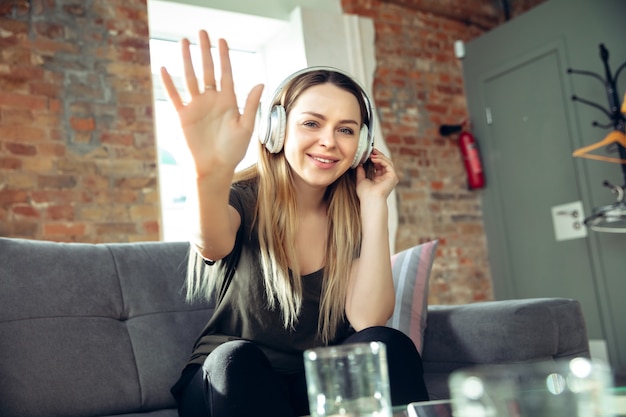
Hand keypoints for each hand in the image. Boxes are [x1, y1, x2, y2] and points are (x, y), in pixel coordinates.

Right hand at [159, 30, 263, 176]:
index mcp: (228, 102)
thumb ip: (250, 105)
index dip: (224, 57)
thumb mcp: (245, 127)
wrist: (214, 169)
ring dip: (187, 60)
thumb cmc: (232, 152)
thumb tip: (260, 82)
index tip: (222, 40)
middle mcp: (212, 101)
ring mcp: (196, 107)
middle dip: (205, 51)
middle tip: (202, 32)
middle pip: (207, 70)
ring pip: (190, 78)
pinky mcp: (183, 116)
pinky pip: (174, 96)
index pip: (226, 73)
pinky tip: (163, 68)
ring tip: (184, 42)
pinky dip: (168, 83)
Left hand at [355, 149, 398, 201]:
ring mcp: (391, 177)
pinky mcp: (393, 176)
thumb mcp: (361, 180)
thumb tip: (359, 164)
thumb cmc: (365, 193)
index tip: (367, 153)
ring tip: (371, 154)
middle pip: (384, 162)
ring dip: (379, 156)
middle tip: (370, 150)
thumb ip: (361, 172)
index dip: (374, 158)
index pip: (379, 165)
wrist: (370, 199)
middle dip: (377, 155)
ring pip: (387, 162)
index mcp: (379, 178)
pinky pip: (388, 164)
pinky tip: (373, 158)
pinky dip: (381, 160)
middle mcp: (386, 177)